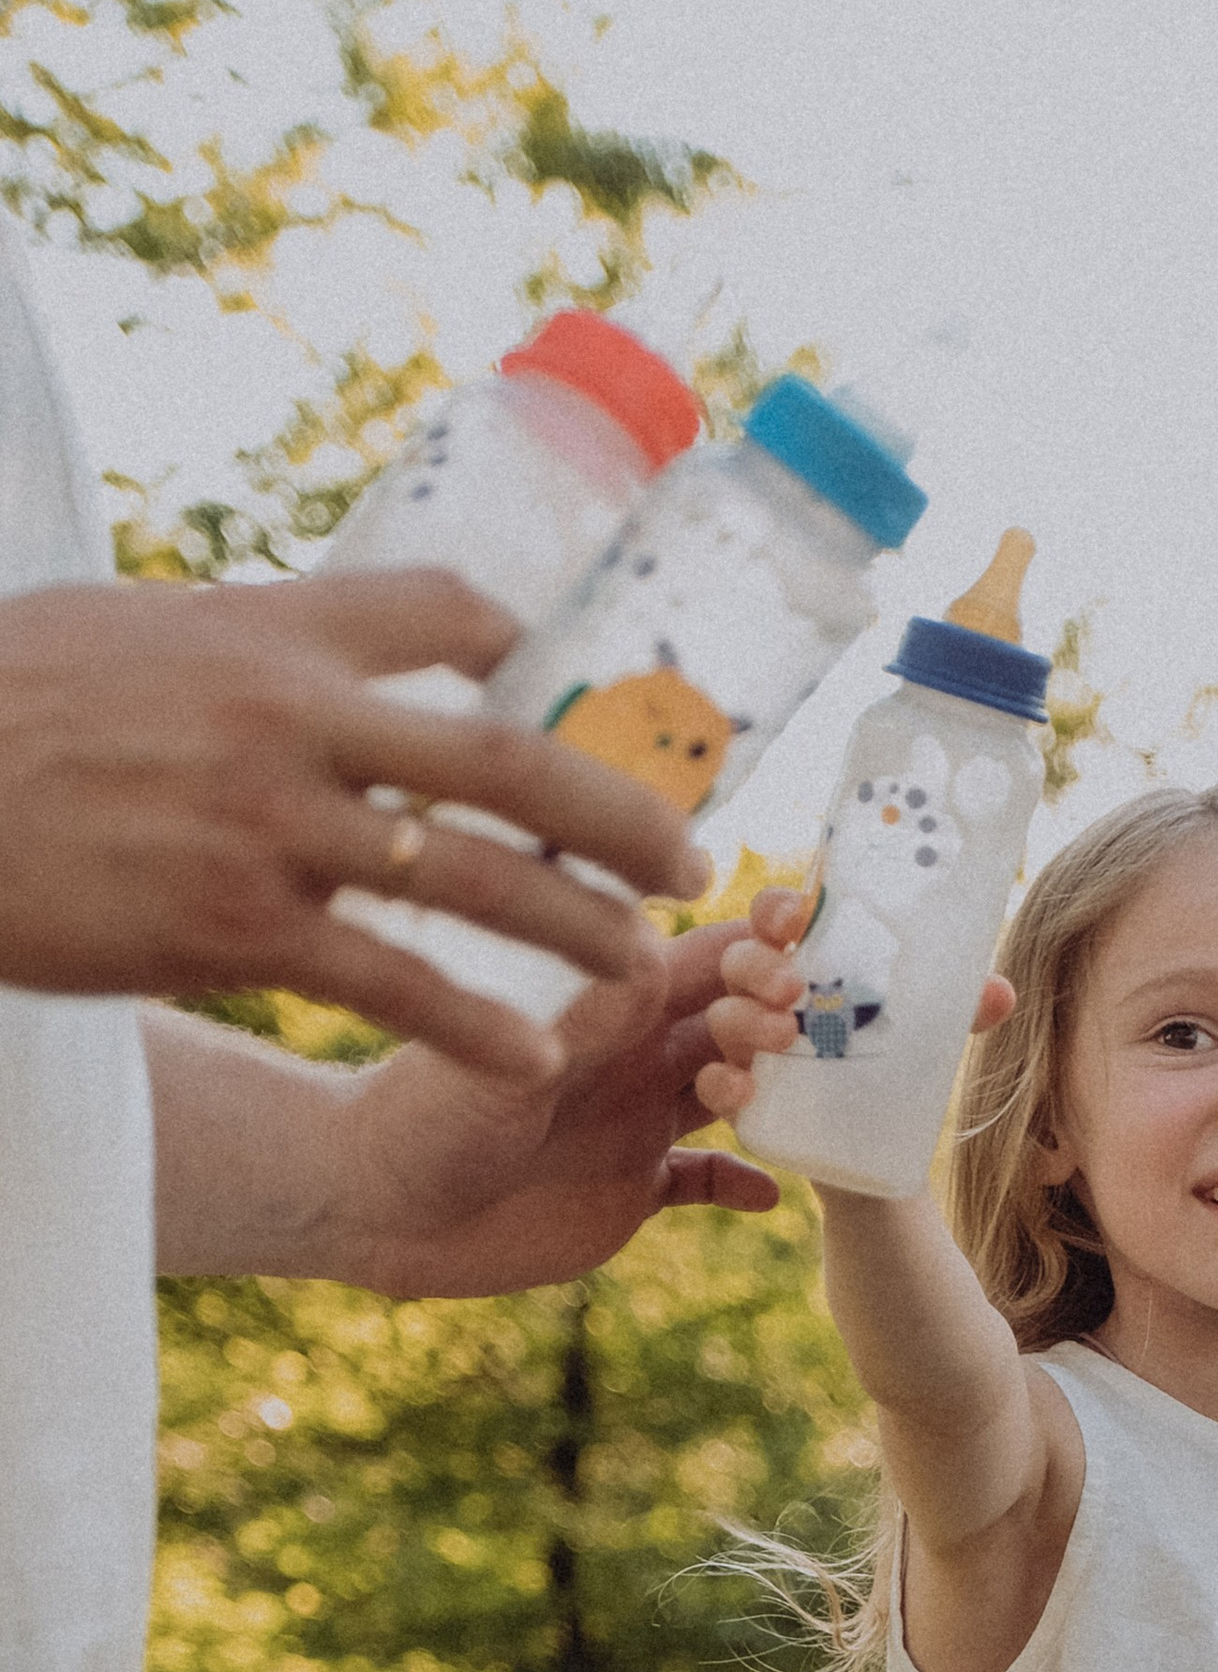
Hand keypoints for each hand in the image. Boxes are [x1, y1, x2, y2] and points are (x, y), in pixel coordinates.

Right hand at [2, 571, 713, 1077]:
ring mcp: (267, 826)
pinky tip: (535, 1060)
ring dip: (575, 929)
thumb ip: (240, 644)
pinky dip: (474, 1026)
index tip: (592, 704)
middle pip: (503, 756)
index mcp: (269, 630)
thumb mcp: (129, 634)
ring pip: (468, 877)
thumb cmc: (10, 706)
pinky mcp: (232, 927)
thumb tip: (310, 645)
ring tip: (645, 968)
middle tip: (695, 860)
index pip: (448, 611)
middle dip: (616, 812)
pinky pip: (389, 983)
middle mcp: (287, 717)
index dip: (533, 654)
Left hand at [322, 919, 789, 1295]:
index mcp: (603, 1004)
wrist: (378, 1206)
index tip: (789, 938)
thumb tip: (660, 959)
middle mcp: (630, 1054)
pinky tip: (766, 1196)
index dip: (755, 941)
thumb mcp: (505, 1055)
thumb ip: (584, 1015)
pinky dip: (742, 1184)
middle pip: (732, 1017)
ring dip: (762, 1087)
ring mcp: (636, 1120)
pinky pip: (706, 1181)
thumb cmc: (422, 1114)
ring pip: (733, 1089)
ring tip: (744, 1095)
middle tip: (782, 1021)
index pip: (701, 954)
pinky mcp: (633, 1190)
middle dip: (769, 1010)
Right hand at [690, 883, 1014, 1120]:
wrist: (878, 1148)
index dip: (777, 908)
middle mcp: (765, 996)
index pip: (776, 918)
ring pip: (724, 1018)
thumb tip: (1002, 993)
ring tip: (785, 1034)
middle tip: (793, 985)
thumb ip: (959, 1008)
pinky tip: (745, 1088)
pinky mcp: (742, 1098)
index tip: (798, 912)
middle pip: (739, 960)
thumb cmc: (894, 1062)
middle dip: (759, 965)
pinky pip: (714, 1086)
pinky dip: (723, 1084)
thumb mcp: (927, 1032)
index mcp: (806, 962)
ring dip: (745, 1019)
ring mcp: (747, 1045)